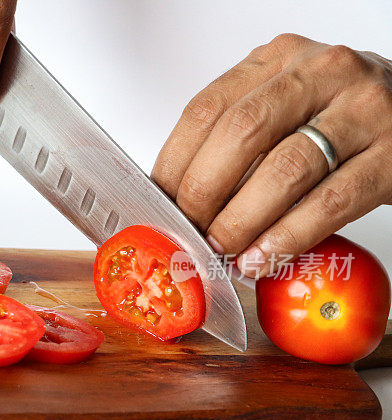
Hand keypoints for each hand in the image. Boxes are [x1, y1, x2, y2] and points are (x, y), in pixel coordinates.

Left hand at [151, 33, 391, 277]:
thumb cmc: (339, 115)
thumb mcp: (284, 103)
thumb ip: (237, 134)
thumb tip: (178, 197)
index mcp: (277, 60)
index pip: (206, 109)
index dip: (175, 162)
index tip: (160, 202)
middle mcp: (319, 74)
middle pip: (241, 135)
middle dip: (203, 193)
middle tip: (189, 231)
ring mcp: (362, 110)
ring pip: (284, 170)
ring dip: (242, 221)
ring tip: (222, 250)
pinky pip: (329, 203)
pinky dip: (287, 237)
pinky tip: (263, 257)